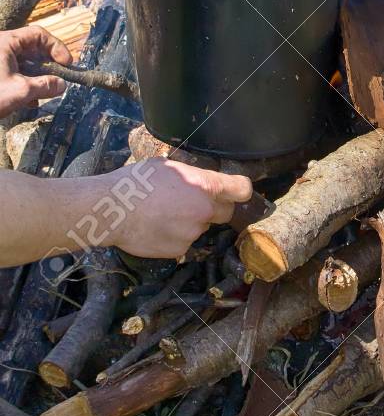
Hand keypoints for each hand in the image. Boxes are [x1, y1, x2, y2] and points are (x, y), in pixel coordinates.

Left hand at [0, 25, 72, 118]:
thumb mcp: (20, 91)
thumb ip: (45, 86)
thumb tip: (61, 85)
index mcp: (6, 42)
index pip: (38, 35)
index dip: (56, 48)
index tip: (67, 64)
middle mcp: (0, 47)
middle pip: (31, 49)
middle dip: (47, 66)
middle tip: (58, 80)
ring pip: (23, 63)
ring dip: (36, 77)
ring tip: (42, 94)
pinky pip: (13, 73)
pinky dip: (24, 83)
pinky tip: (27, 101)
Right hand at [111, 159, 253, 258]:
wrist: (111, 211)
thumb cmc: (135, 183)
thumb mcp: (167, 166)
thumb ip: (191, 174)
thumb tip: (199, 178)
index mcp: (205, 186)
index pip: (242, 189)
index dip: (240, 189)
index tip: (236, 191)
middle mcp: (204, 211)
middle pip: (226, 212)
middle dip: (215, 207)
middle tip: (193, 201)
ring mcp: (193, 233)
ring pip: (202, 227)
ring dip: (191, 221)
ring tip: (165, 213)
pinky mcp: (180, 249)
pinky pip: (185, 241)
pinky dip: (176, 235)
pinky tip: (158, 226)